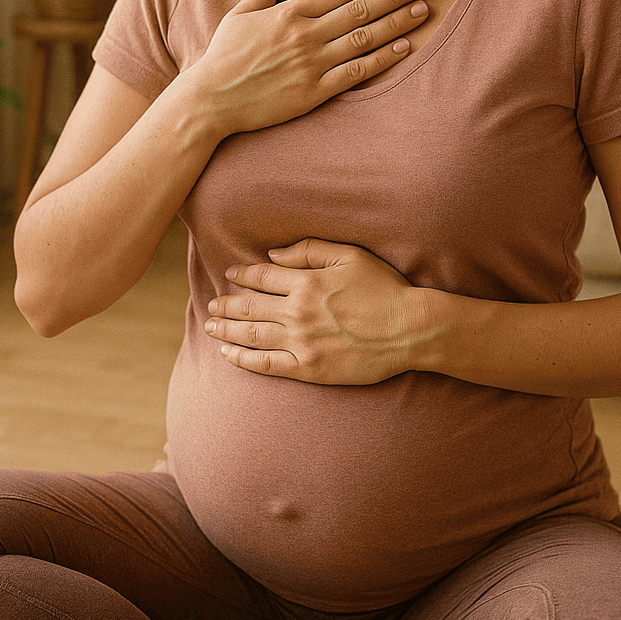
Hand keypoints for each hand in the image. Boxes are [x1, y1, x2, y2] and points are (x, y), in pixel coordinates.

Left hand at [204, 238, 420, 384]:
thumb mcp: (350, 256)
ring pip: (251, 335)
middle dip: (225, 305)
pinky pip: (266, 364)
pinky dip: (243, 359)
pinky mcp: (309, 368)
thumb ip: (309, 251)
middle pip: (249, 307)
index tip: (231, 275)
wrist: (409, 330)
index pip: (262, 277)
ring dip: (226, 330)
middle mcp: (297, 313)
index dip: (242, 275)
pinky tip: (229, 354)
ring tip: (211, 327)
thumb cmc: (384, 290)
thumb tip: (273, 255)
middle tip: (211, 304)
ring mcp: (301, 342)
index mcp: (306, 283)